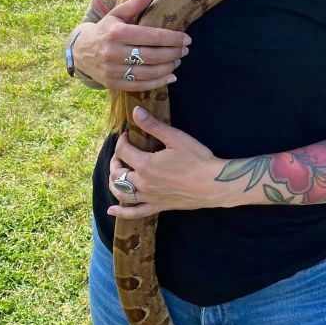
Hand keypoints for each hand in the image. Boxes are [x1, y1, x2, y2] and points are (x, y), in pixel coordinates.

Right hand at [74, 0, 189, 90]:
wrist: (80, 52)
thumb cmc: (105, 30)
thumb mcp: (117, 14)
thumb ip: (135, 3)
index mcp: (117, 33)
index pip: (152, 37)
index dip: (173, 38)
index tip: (187, 38)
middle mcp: (114, 53)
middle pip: (153, 56)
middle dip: (174, 53)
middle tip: (185, 50)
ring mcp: (113, 70)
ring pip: (149, 72)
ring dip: (168, 67)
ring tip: (178, 60)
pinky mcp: (113, 84)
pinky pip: (141, 85)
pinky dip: (159, 82)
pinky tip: (171, 76)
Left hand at [108, 107, 229, 218]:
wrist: (214, 183)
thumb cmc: (197, 159)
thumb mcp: (175, 138)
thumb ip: (153, 125)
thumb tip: (135, 111)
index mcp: (145, 164)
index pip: (123, 151)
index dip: (122, 140)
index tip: (128, 135)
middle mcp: (142, 183)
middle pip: (117, 173)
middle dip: (116, 160)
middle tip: (123, 152)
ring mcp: (149, 197)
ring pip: (121, 193)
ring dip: (114, 182)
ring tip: (117, 173)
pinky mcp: (157, 206)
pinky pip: (134, 213)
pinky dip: (121, 212)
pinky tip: (111, 210)